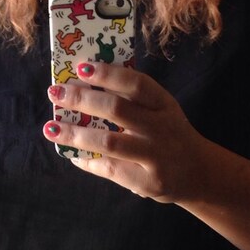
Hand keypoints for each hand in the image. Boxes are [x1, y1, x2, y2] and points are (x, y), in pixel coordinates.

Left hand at [45, 61, 208, 202]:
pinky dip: (87, 161)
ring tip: (50, 128)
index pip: (136, 83)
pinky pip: (110, 169)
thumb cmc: (168, 134)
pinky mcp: (148, 182)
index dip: (108, 74)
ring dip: (75, 134)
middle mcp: (162, 128)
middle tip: (55, 92)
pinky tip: (71, 154)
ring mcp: (156, 157)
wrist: (198, 173)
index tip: (80, 67)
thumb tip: (83, 86)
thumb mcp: (160, 111)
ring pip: (110, 142)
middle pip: (118, 109)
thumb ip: (132, 100)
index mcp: (164, 104)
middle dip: (82, 99)